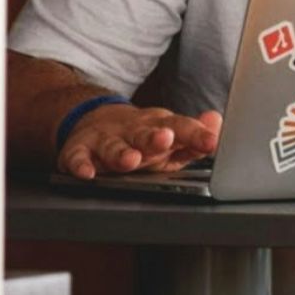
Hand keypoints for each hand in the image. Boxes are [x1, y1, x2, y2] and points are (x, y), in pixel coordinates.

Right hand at [56, 103, 221, 178]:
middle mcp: (133, 130)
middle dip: (155, 137)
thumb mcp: (171, 136)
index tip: (210, 142)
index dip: (196, 135)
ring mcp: (106, 139)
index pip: (181, 128)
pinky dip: (80, 164)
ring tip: (130, 160)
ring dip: (121, 153)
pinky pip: (77, 157)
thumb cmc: (143, 137)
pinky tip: (86, 173)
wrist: (96, 121)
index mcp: (159, 126)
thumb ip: (195, 136)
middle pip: (145, 133)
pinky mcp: (79, 149)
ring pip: (113, 146)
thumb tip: (217, 122)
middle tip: (165, 140)